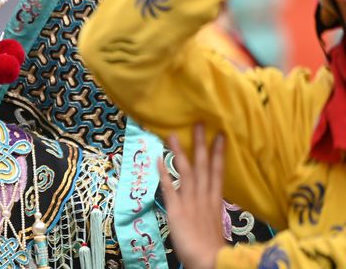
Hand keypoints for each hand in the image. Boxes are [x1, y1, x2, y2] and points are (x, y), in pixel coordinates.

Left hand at [157, 126, 225, 268]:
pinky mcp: (176, 210)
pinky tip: (158, 160)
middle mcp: (203, 196)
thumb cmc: (212, 245)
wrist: (210, 261)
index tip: (220, 135)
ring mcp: (189, 202)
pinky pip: (169, 188)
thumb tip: (210, 197)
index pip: (218, 171)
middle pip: (202, 166)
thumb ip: (211, 206)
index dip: (219, 153)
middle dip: (201, 144)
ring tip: (172, 135)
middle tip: (199, 123)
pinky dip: (163, 173)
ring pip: (185, 172)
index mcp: (215, 199)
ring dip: (179, 152)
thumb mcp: (215, 221)